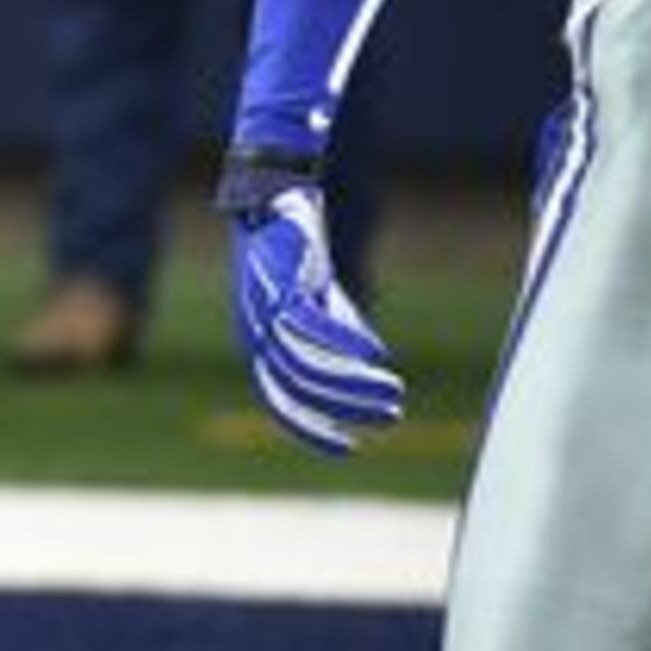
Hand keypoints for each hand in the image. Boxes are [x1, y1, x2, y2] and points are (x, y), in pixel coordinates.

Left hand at [225, 177, 403, 456]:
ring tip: (393, 391)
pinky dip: (344, 342)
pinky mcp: (282, 285)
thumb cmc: (296, 260)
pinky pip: (310, 325)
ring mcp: (265, 312)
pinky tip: (375, 353)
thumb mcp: (321, 303)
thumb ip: (341, 334)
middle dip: (345, 408)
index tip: (350, 448)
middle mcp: (257, 336)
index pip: (281, 402)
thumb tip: (375, 362)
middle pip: (298, 388)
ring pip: (306, 363)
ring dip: (351, 382)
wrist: (276, 202)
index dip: (313, 429)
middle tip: (391, 416)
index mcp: (261, 347)